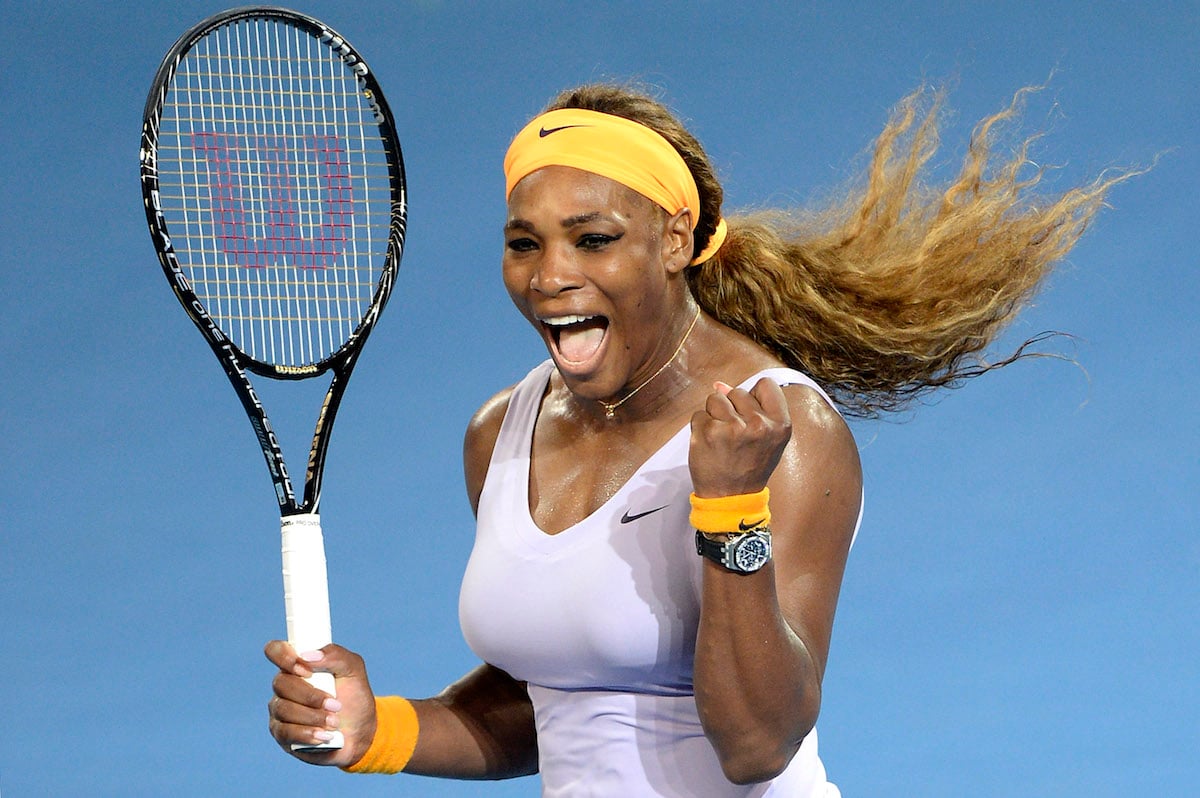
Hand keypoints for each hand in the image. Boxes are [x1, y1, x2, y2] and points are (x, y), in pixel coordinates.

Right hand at [265, 640, 377, 766]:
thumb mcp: (354, 670)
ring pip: (283, 709)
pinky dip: (307, 733)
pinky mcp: (282, 734)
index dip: (285, 658)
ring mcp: (280, 710)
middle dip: (311, 696)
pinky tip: (324, 736)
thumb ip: (335, 655)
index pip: (276, 650)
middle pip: (281, 683)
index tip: (307, 671)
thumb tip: (308, 656)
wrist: (361, 731)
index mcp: (298, 665)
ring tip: (334, 722)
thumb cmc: (354, 696)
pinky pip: (285, 732)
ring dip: (313, 717)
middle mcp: (285, 686)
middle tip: (336, 705)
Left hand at [689, 378, 792, 497]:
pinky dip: (700, 427)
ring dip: (714, 415)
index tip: (750, 413)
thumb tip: (721, 385)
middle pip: (737, 391)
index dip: (754, 396)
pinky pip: (699, 414)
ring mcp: (733, 428)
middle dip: (732, 408)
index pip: (767, 385)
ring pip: (715, 398)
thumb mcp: (766, 439)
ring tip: (721, 438)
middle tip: (735, 435)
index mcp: (780, 425)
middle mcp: (759, 424)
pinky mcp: (708, 432)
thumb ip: (754, 408)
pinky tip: (709, 444)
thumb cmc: (749, 467)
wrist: (731, 498)